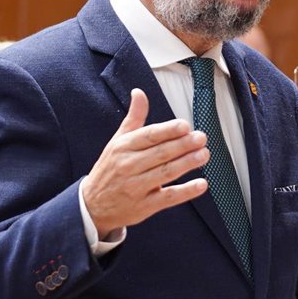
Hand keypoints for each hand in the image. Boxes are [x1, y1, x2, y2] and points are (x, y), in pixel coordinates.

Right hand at [82, 88, 209, 236]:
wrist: (93, 205)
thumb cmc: (110, 169)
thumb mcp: (117, 141)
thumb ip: (134, 118)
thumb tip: (139, 92)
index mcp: (124, 148)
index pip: (149, 136)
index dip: (168, 131)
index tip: (185, 125)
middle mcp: (129, 166)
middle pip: (160, 153)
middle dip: (183, 145)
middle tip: (201, 138)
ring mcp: (137, 187)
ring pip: (166, 173)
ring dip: (187, 163)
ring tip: (204, 154)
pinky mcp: (145, 206)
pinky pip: (168, 197)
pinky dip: (186, 191)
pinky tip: (201, 184)